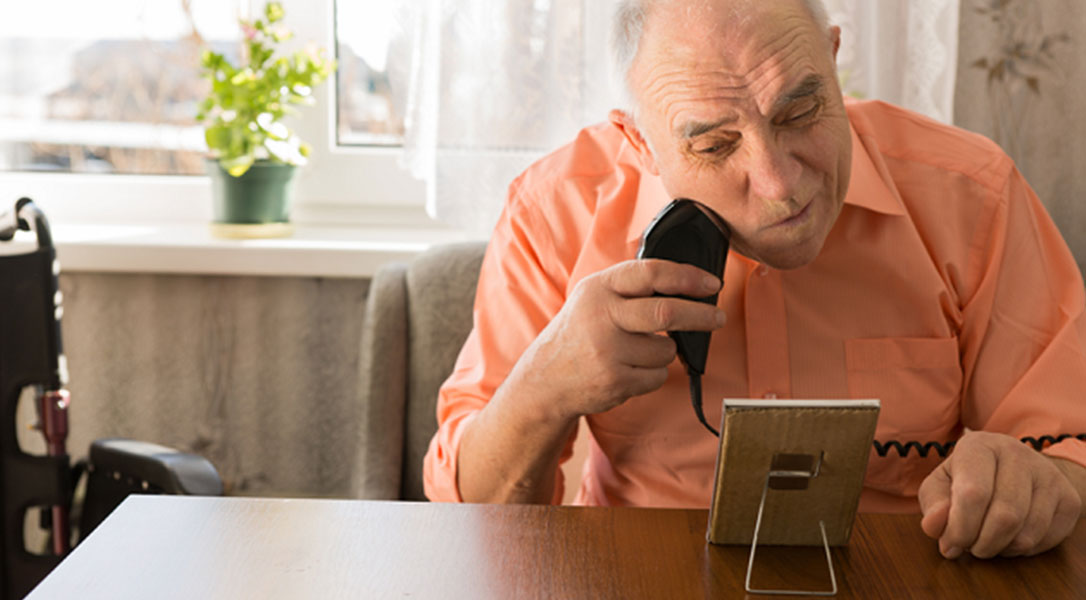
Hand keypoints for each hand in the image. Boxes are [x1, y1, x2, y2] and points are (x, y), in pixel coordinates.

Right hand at [510, 259, 724, 420]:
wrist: (546, 378)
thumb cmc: (579, 332)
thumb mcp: (593, 297)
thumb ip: (630, 287)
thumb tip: (686, 283)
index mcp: (599, 288)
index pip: (650, 273)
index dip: (687, 277)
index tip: (711, 283)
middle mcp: (602, 317)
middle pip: (666, 313)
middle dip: (701, 316)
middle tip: (718, 317)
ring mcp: (607, 351)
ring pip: (665, 350)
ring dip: (663, 352)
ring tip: (637, 352)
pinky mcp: (615, 381)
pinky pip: (657, 376)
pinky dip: (652, 374)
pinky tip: (628, 370)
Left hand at [918, 431, 1081, 557]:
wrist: (1015, 471)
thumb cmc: (968, 479)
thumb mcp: (940, 486)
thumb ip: (933, 506)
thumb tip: (934, 526)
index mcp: (978, 445)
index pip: (973, 493)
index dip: (960, 528)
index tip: (951, 543)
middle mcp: (1017, 453)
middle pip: (1004, 517)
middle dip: (981, 543)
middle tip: (970, 546)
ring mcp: (1048, 475)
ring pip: (1026, 533)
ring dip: (1001, 549)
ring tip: (987, 540)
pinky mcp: (1068, 498)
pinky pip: (1045, 540)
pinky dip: (1022, 550)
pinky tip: (1009, 537)